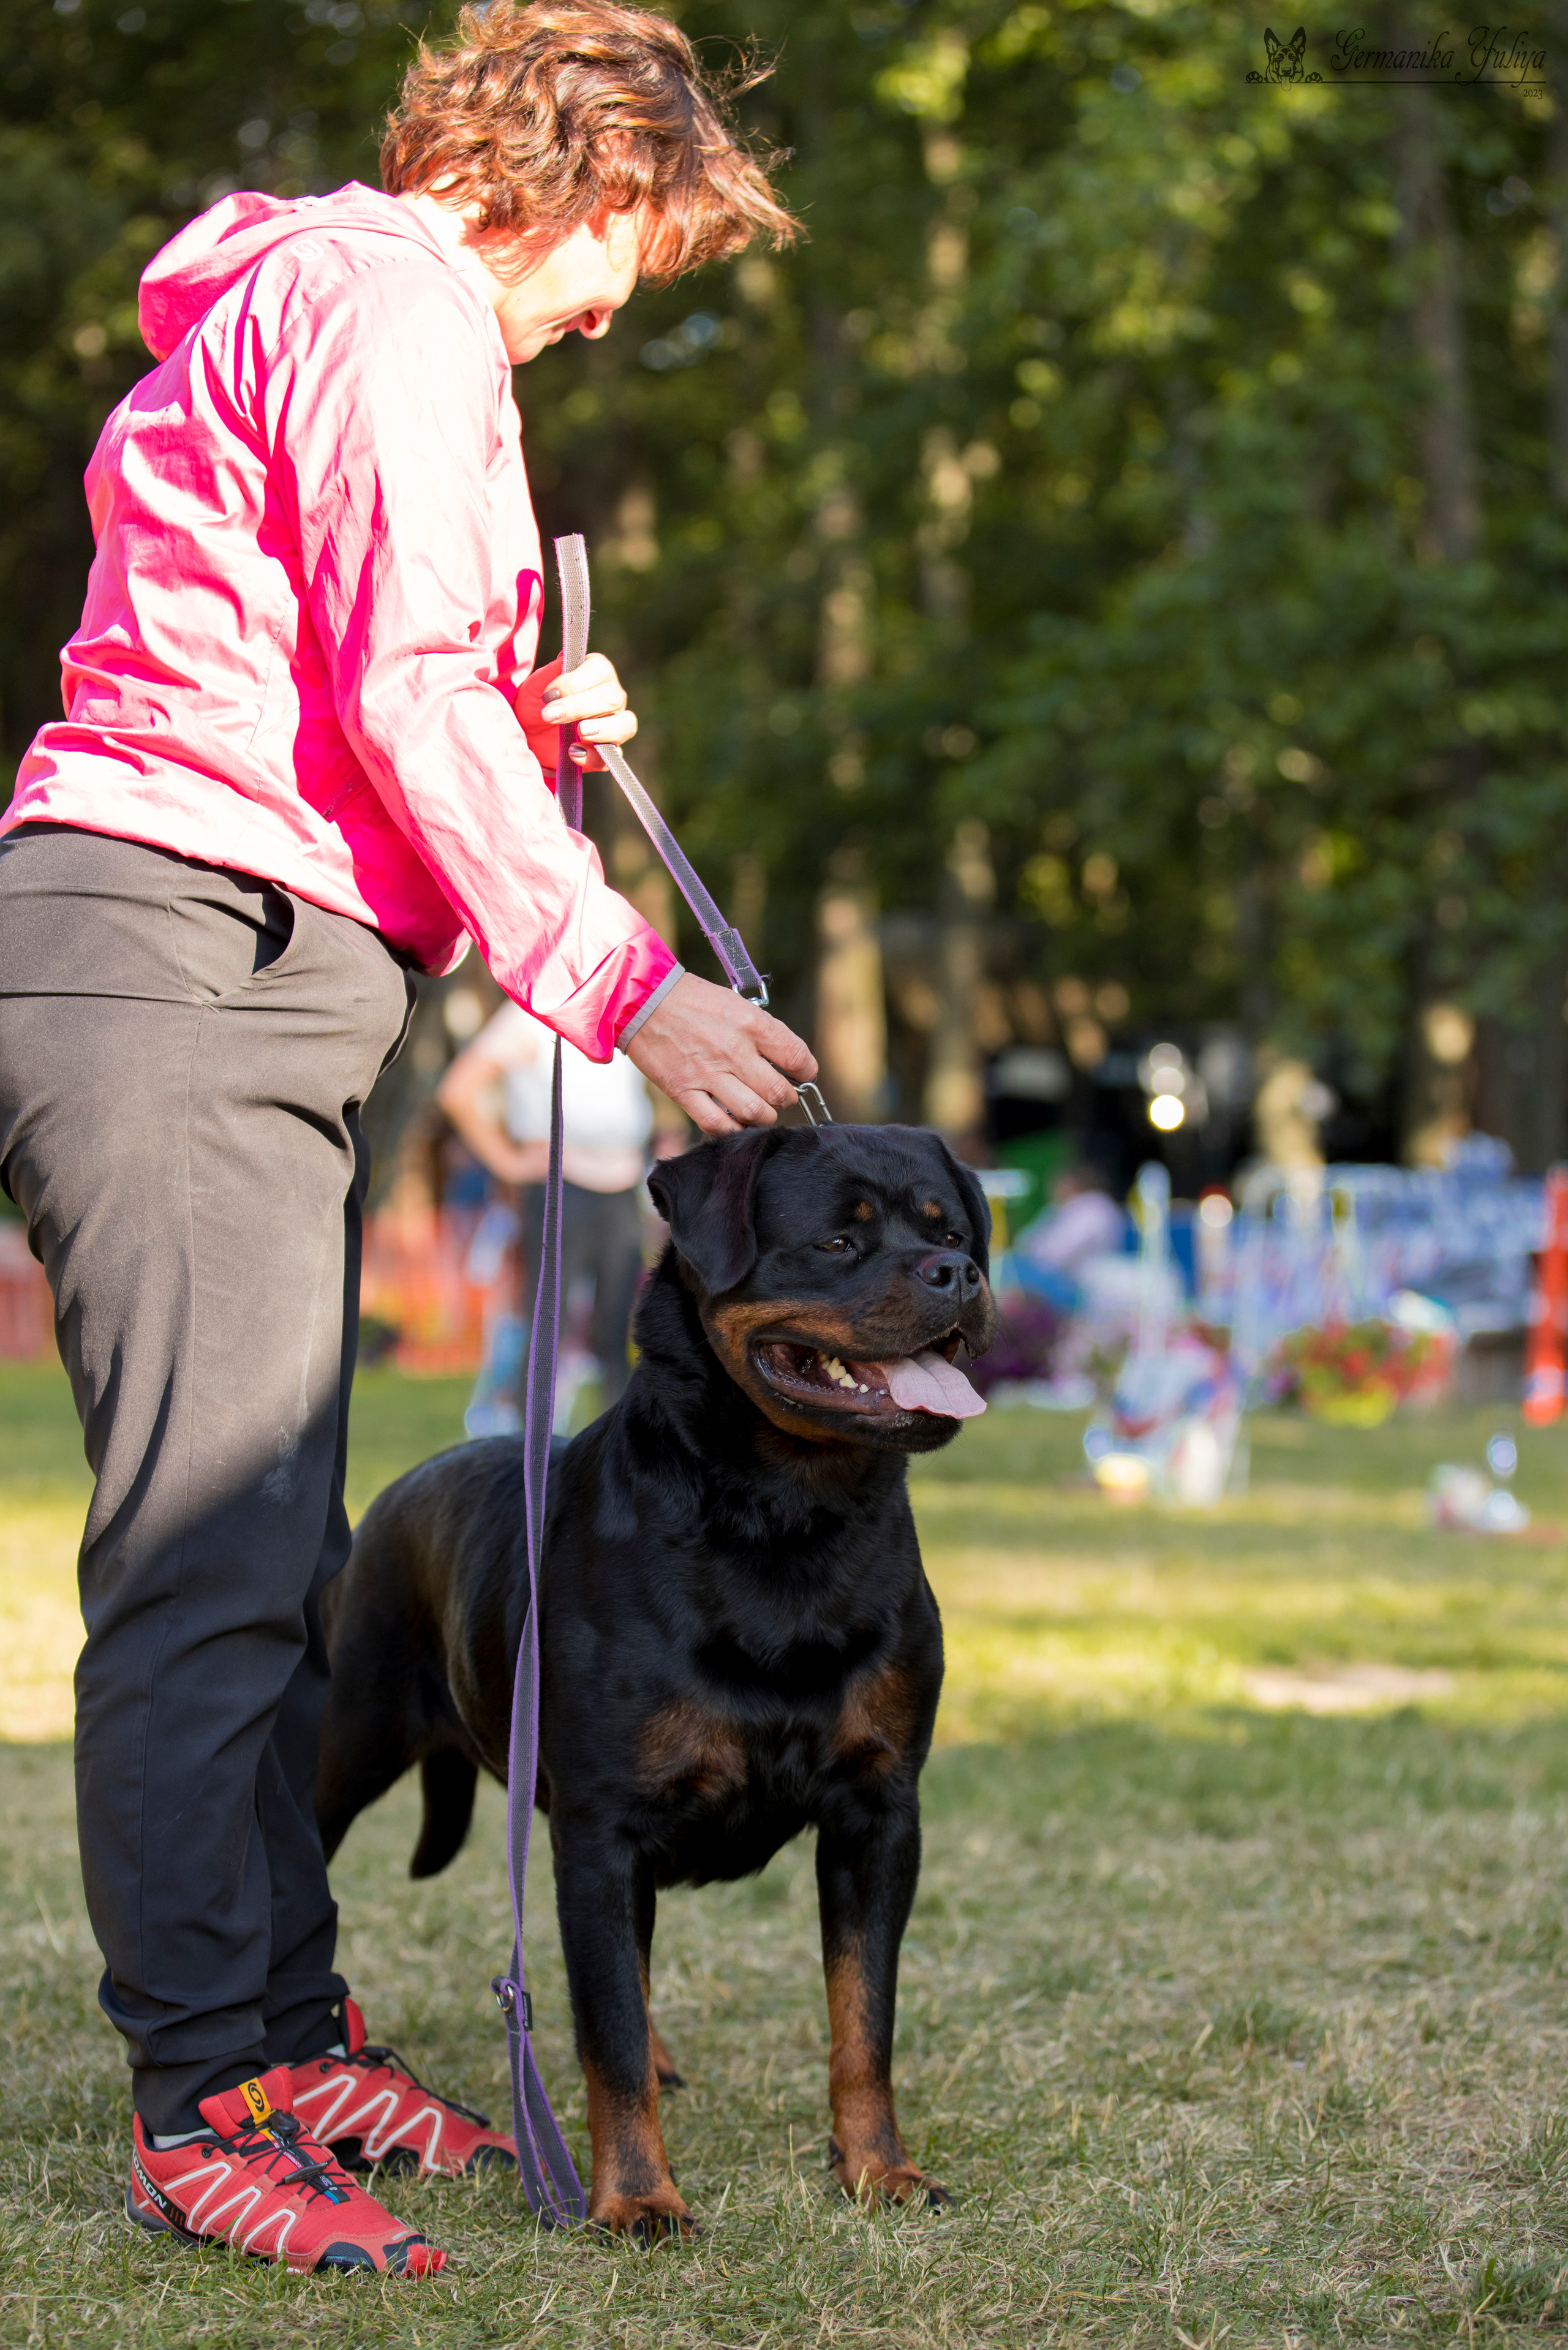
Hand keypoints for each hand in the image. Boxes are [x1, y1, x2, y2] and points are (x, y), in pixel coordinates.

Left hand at [513, 653, 636, 774]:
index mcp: (597, 674)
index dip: (576, 682)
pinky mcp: (606, 754)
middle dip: (579, 707)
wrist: (528, 736)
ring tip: (580, 732)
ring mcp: (614, 727)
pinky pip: (610, 757)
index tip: (549, 694)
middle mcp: (612, 698)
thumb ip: (552, 672)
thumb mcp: (536, 686)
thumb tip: (565, 657)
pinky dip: (593, 756)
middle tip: (550, 715)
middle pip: (611, 698)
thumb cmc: (535, 704)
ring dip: (603, 729)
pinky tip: (573, 752)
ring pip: (624, 725)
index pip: (600, 671)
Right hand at [624, 972, 817, 1136]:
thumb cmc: (691, 1000)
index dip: (807, 1071)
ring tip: (759, 1110)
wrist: (641, 1000)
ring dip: (763, 1117)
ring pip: (754, 1113)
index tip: (802, 1074)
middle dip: (786, 1098)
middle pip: (779, 1092)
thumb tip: (785, 1060)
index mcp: (751, 1024)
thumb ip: (761, 1032)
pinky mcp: (684, 1091)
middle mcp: (734, 1051)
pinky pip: (717, 1124)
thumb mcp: (735, 1004)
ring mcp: (709, 1074)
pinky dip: (732, 1129)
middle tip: (780, 1096)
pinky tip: (734, 1123)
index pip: (798, 1058)